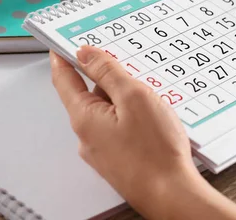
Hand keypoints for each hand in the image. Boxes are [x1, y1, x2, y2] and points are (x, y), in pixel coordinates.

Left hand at [50, 46, 235, 219]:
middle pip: (91, 94)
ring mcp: (103, 149)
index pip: (64, 79)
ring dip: (125, 100)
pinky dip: (133, 117)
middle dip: (109, 79)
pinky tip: (154, 120)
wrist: (171, 193)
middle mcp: (87, 135)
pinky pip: (120, 128)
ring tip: (153, 100)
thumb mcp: (134, 97)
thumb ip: (108, 72)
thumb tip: (86, 54)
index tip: (65, 43)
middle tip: (133, 70)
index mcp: (85, 117)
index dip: (64, 57)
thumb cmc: (155, 151)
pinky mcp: (119, 158)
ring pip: (109, 111)